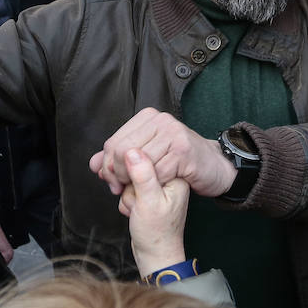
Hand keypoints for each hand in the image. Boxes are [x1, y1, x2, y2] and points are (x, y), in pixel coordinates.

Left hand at [89, 108, 236, 197]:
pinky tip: (157, 188)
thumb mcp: (147, 156)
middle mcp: (161, 121)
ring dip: (134, 183)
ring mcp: (174, 134)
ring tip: (138, 190)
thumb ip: (119, 159)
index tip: (112, 182)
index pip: (113, 142)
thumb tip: (93, 163)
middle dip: (117, 175)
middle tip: (121, 189)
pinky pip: (156, 174)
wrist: (214, 166)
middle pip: (121, 151)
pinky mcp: (184, 151)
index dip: (107, 166)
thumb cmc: (180, 162)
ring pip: (137, 163)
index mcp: (148, 117)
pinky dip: (153, 186)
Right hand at [119, 148, 190, 275]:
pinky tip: (134, 211)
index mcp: (173, 174)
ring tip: (136, 209)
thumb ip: (142, 175)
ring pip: (128, 177)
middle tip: (137, 203)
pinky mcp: (147, 192)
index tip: (136, 192)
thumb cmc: (157, 233)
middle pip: (133, 166)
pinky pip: (128, 187)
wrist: (155, 254)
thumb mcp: (149, 202)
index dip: (131, 173)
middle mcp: (166, 177)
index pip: (143, 157)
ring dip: (126, 195)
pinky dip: (126, 200)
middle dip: (127, 187)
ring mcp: (156, 185)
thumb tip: (131, 150)